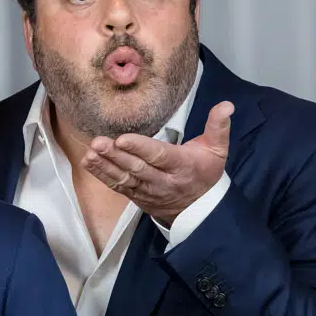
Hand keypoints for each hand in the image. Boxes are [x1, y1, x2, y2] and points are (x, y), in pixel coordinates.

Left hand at [80, 100, 232, 224]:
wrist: (200, 210)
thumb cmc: (206, 173)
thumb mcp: (217, 150)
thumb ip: (218, 126)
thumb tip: (226, 105)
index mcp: (182, 166)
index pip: (159, 156)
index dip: (140, 148)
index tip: (123, 139)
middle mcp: (163, 180)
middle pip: (137, 168)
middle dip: (116, 156)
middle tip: (98, 142)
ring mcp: (148, 191)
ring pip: (124, 179)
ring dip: (105, 166)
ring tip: (90, 153)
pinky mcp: (137, 197)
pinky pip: (118, 187)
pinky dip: (103, 175)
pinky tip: (89, 163)